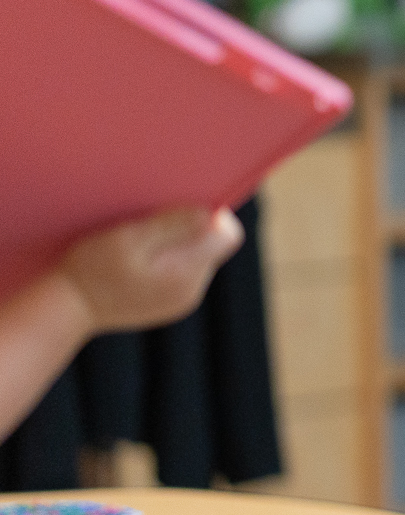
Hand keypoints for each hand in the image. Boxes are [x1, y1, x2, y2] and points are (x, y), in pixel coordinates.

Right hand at [60, 206, 242, 334]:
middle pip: (211, 245)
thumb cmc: (91, 270)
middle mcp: (193, 290)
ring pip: (196, 257)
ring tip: (141, 240)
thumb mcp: (126, 240)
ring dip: (175, 243)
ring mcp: (183, 299)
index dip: (211, 214)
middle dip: (189, 228)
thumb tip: (209, 214)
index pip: (227, 235)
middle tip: (152, 220)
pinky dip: (165, 258)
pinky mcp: (170, 301)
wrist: (67, 309)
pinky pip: (180, 271)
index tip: (181, 205)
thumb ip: (169, 226)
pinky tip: (138, 257)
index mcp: (187, 274)